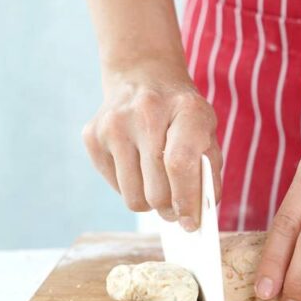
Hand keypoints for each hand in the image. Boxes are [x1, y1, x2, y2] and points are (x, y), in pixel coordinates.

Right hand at [82, 60, 222, 229]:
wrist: (144, 76)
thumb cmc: (182, 114)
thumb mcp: (207, 132)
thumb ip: (207, 172)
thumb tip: (194, 216)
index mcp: (186, 109)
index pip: (180, 165)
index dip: (186, 201)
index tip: (190, 223)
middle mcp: (146, 113)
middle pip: (156, 189)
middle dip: (169, 208)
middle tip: (175, 207)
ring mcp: (114, 124)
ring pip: (133, 196)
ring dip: (149, 201)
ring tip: (157, 183)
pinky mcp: (92, 136)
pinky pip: (115, 187)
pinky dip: (131, 186)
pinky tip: (138, 164)